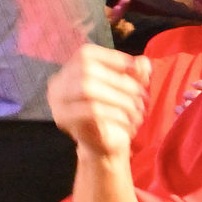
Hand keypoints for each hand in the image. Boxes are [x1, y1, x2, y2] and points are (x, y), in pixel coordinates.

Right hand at [47, 36, 144, 166]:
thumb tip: (144, 63)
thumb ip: (135, 72)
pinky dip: (115, 114)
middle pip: (87, 70)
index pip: (86, 54)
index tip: (138, 70)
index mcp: (70, 71)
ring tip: (138, 110)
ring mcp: (58, 102)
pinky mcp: (65, 120)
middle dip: (122, 82)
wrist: (106, 146)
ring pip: (88, 89)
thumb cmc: (115, 113)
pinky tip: (129, 122)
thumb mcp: (127, 89)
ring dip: (121, 99)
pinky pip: (90, 111)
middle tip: (143, 97)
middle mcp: (58, 84)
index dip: (114, 58)